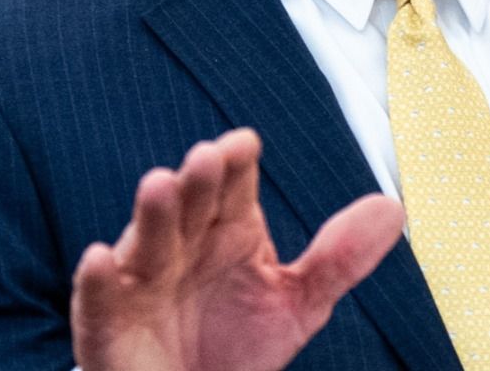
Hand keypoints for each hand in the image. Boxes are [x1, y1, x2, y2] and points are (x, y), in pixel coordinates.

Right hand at [71, 128, 404, 370]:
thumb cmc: (237, 344)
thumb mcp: (299, 301)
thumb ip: (340, 258)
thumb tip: (392, 209)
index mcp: (228, 231)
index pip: (233, 187)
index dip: (236, 164)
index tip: (246, 144)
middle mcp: (184, 247)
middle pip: (190, 206)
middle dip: (198, 181)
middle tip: (208, 156)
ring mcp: (143, 283)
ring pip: (146, 241)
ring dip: (151, 214)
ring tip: (160, 184)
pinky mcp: (109, 323)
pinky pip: (100, 298)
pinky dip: (97, 279)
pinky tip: (100, 257)